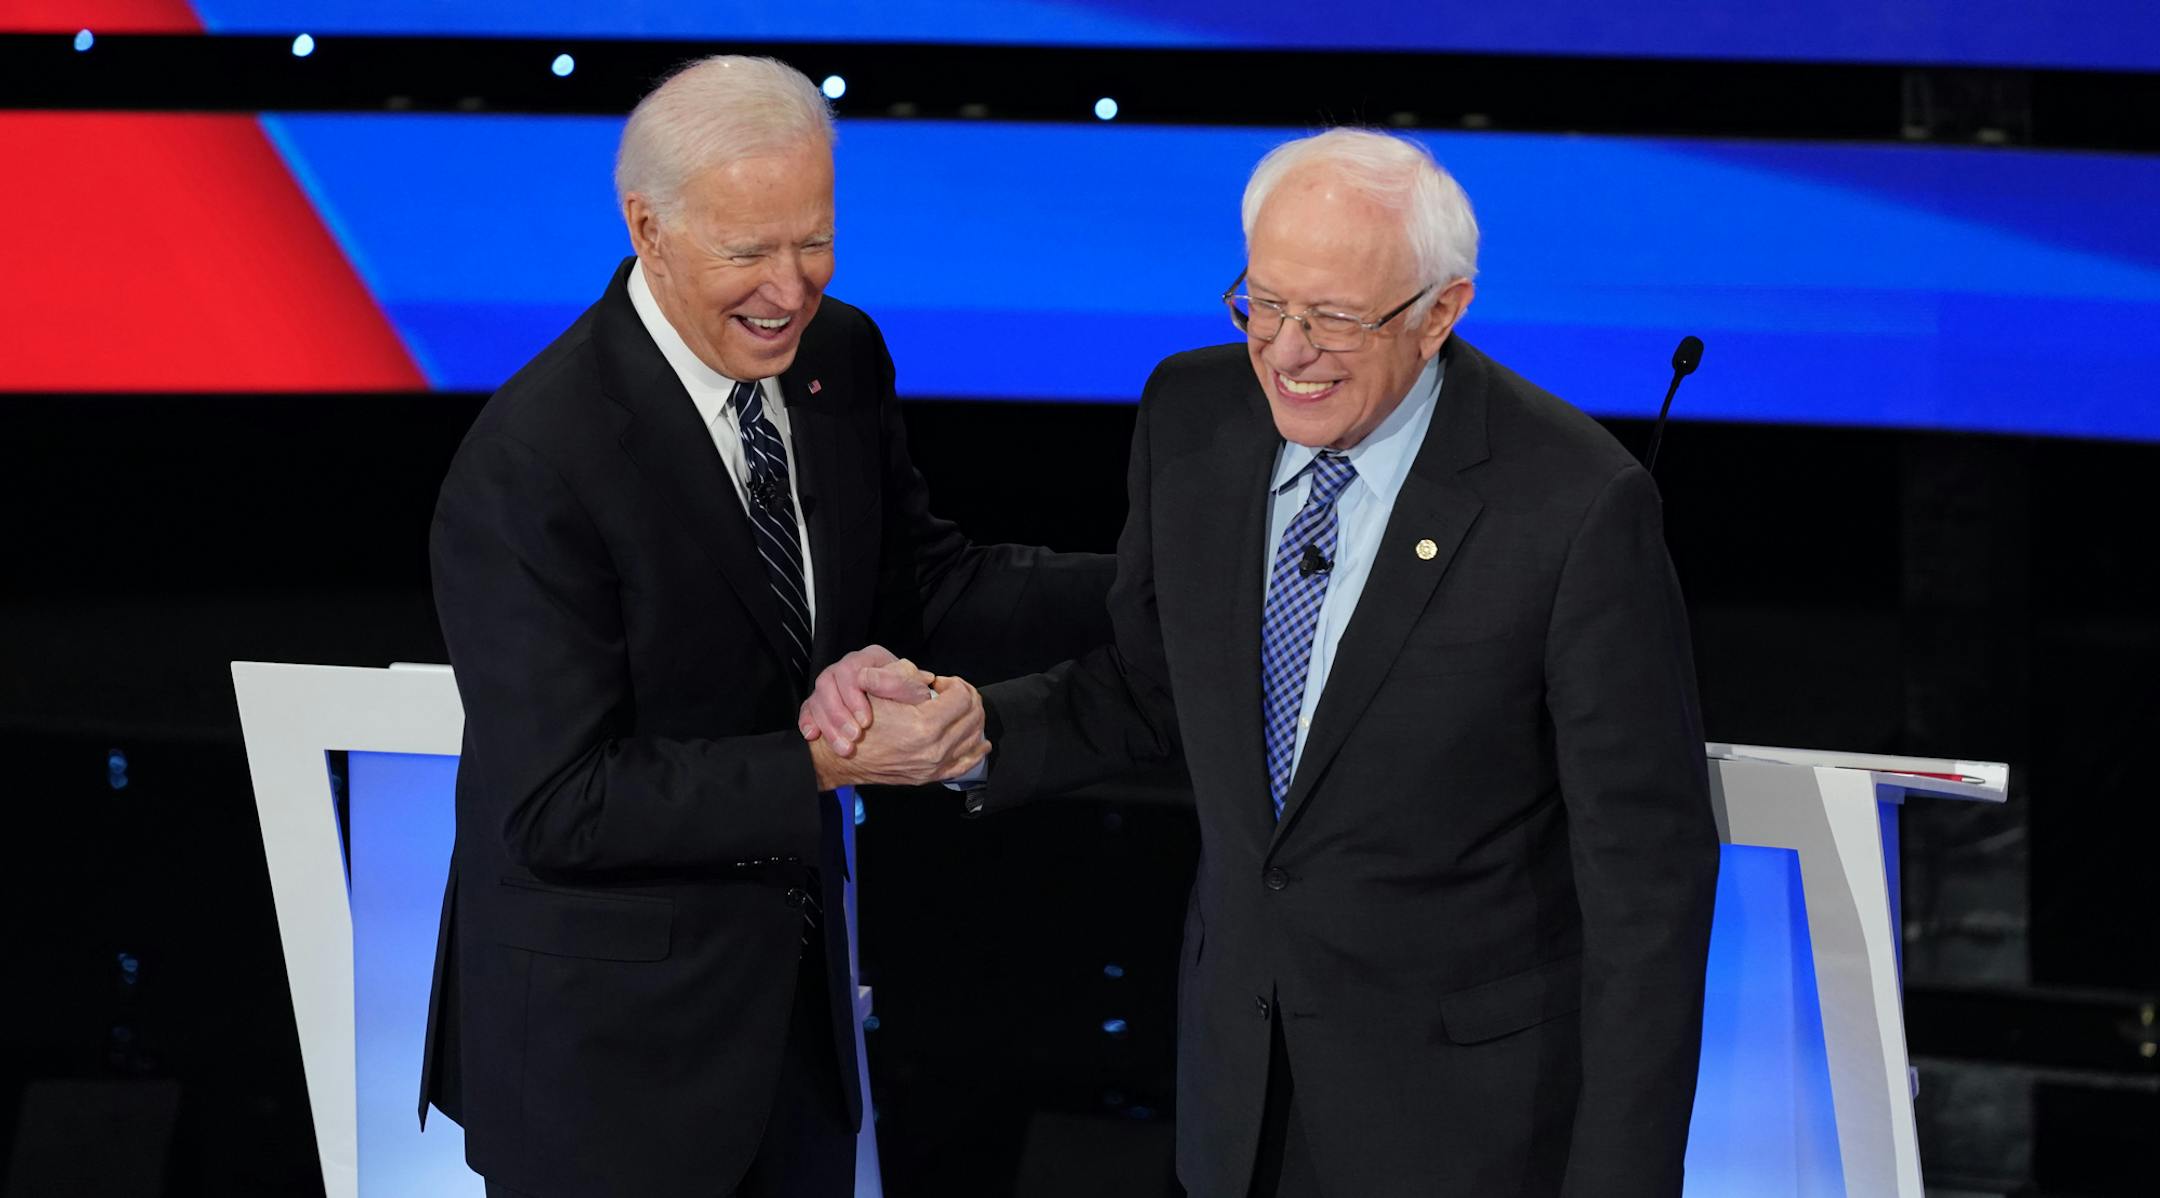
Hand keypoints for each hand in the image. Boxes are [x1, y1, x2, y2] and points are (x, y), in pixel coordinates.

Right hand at [799, 644, 936, 756]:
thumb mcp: (913, 690)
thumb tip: (874, 679)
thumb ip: (900, 682)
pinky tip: (813, 735)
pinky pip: (807, 708)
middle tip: (854, 736)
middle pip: (829, 684)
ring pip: (817, 698)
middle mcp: (848, 668)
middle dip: (840, 714)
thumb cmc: (911, 698)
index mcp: (870, 658)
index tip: (866, 721)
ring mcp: (832, 684)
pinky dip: (808, 722)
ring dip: (829, 725)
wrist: (904, 713)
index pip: (851, 670)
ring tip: (844, 747)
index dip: (854, 697)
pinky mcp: (821, 701)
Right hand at [809, 674, 988, 789]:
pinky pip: (965, 764)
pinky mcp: (931, 777)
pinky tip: (979, 741)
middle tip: (953, 691)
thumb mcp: (881, 692)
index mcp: (925, 725)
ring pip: (974, 738)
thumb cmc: (858, 722)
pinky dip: (976, 750)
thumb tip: (934, 681)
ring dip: (973, 719)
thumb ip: (911, 683)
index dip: (954, 683)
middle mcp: (935, 749)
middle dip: (968, 698)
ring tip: (960, 709)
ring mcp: (934, 766)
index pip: (962, 698)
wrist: (843, 757)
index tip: (941, 682)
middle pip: (973, 716)